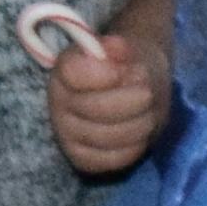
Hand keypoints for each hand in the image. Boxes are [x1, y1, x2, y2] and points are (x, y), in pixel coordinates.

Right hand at [42, 28, 168, 175]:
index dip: (103, 73)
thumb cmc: (125, 68)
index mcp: (64, 71)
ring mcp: (66, 135)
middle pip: (97, 108)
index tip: (124, 70)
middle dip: (133, 100)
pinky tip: (139, 131)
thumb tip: (117, 46)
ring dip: (140, 123)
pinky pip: (113, 159)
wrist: (129, 92)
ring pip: (110, 136)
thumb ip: (119, 47)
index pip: (75, 73)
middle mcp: (58, 104)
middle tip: (148, 92)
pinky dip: (135, 146)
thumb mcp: (125, 50)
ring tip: (148, 111)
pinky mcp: (81, 159)